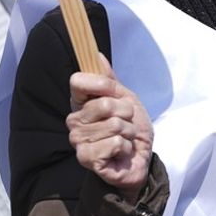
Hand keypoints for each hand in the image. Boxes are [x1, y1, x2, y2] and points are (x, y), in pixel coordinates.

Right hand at [67, 54, 152, 200]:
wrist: (140, 160)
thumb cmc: (131, 130)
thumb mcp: (125, 98)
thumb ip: (109, 80)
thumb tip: (97, 55)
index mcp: (80, 104)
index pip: (78, 82)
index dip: (102, 85)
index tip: (114, 93)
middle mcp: (75, 121)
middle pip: (104, 104)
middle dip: (126, 114)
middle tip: (126, 124)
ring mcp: (79, 141)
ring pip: (114, 125)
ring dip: (128, 132)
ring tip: (125, 140)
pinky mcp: (87, 158)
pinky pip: (115, 143)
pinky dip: (126, 147)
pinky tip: (121, 153)